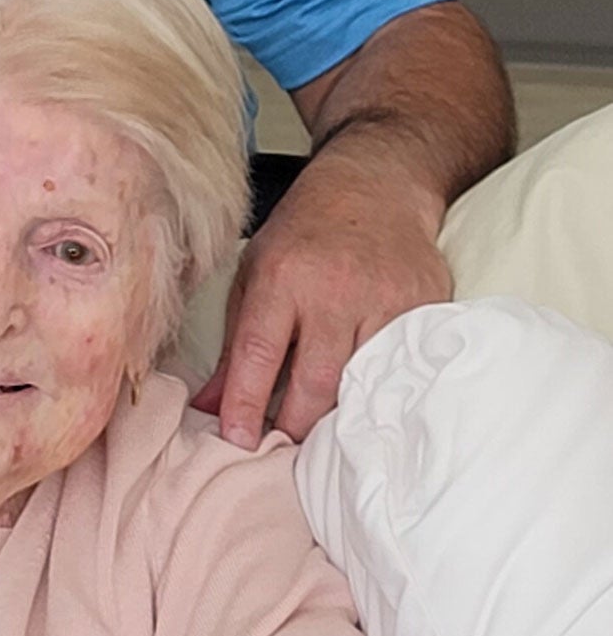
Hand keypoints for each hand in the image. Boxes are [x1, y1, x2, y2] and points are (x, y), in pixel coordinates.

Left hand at [191, 146, 451, 447]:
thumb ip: (234, 344)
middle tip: (280, 450)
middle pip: (314, 382)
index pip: (258, 354)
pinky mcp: (425, 306)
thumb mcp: (255, 273)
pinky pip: (400, 366)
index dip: (245, 405)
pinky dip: (380, 390)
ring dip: (338, 416)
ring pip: (360, 383)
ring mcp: (385, 299)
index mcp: (282, 278)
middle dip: (295, 427)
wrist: (378, 184)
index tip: (236, 440)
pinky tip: (366, 403)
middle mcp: (334, 290)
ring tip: (320, 437)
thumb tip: (210, 406)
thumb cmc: (307, 232)